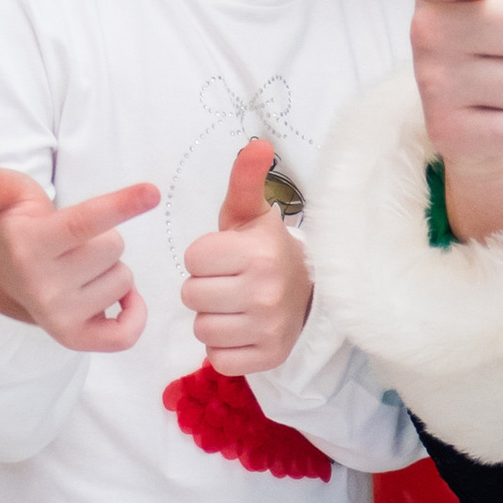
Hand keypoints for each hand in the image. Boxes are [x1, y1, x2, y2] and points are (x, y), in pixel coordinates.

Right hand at [0, 155, 159, 350]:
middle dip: (102, 239)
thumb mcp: (3, 195)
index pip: (84, 222)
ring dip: (110, 269)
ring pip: (123, 279)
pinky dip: (132, 311)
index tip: (152, 192)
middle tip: (73, 243)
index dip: (120, 205)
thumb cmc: (18, 227)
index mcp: (30, 244)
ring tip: (79, 267)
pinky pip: (127, 331)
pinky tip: (115, 297)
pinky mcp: (76, 339)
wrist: (6, 281)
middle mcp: (43, 285)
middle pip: (114, 248)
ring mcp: (59, 316)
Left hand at [183, 136, 311, 376]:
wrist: (310, 292)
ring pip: (202, 330)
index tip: (225, 257)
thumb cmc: (265, 250)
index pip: (193, 260)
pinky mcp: (269, 357)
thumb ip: (244, 179)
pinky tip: (240, 330)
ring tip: (233, 307)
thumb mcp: (251, 214)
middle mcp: (265, 292)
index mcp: (258, 253)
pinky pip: (218, 359)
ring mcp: (269, 328)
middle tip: (228, 283)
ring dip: (211, 319)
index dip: (203, 258)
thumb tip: (257, 143)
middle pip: (191, 296)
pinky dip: (223, 348)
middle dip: (203, 289)